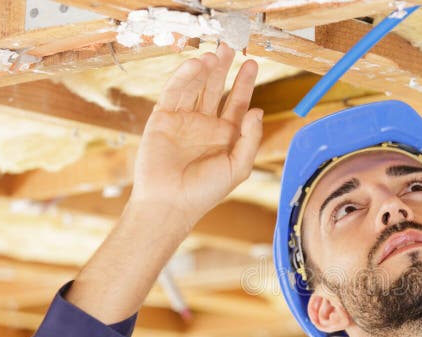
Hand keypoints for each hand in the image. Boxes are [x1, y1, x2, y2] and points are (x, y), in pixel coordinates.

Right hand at [130, 44, 263, 230]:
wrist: (171, 203)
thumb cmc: (206, 191)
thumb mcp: (239, 166)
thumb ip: (250, 138)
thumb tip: (258, 110)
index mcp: (225, 136)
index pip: (236, 103)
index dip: (244, 84)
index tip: (251, 64)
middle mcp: (205, 125)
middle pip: (215, 89)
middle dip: (223, 69)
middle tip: (231, 47)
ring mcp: (184, 121)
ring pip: (196, 87)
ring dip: (205, 70)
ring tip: (215, 54)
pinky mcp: (163, 119)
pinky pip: (175, 93)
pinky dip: (184, 77)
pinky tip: (196, 65)